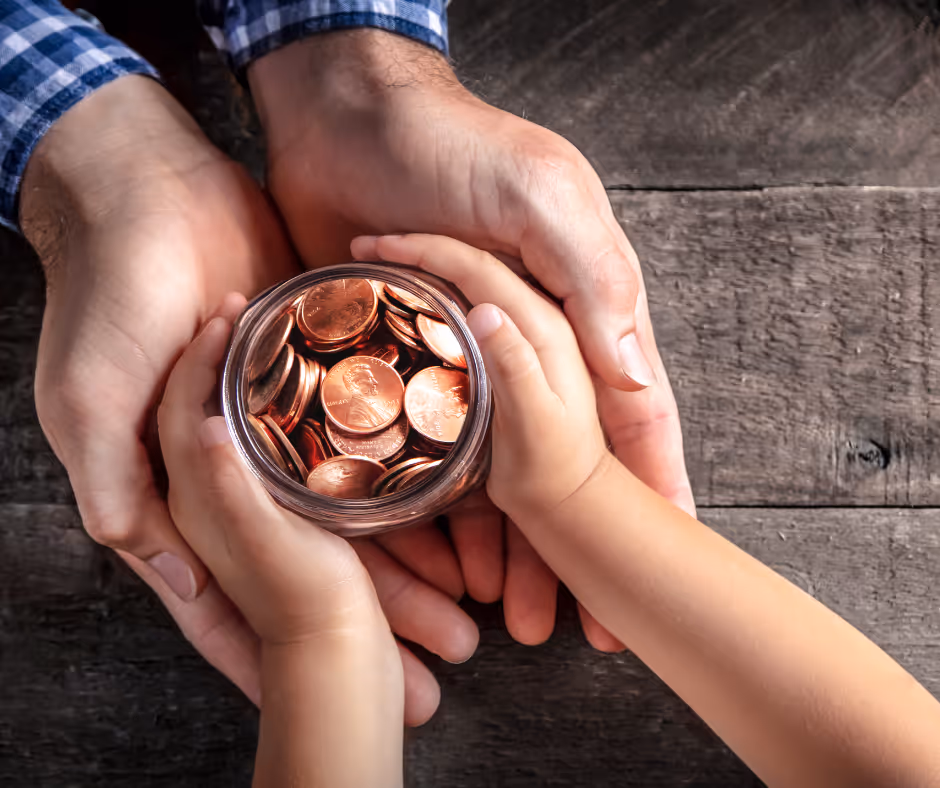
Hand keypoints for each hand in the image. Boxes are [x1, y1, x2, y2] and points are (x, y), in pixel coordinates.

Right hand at [22, 76, 474, 723]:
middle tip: (454, 648)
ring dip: (413, 555)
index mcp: (188, 488)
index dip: (302, 647)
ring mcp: (286, 424)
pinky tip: (465, 504)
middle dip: (385, 609)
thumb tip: (158, 566)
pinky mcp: (319, 374)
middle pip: (323, 558)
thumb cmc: (114, 288)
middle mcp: (244, 468)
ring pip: (361, 509)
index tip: (376, 678)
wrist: (148, 186)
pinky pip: (377, 436)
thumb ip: (118, 481)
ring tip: (476, 598)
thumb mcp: (90, 394)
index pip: (247, 593)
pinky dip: (416, 471)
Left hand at [249, 31, 694, 648]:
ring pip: (492, 475)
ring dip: (499, 544)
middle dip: (569, 546)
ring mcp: (463, 367)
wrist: (345, 118)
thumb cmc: (457, 146)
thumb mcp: (546, 201)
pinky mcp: (398, 369)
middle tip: (560, 623)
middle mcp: (531, 352)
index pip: (631, 421)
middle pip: (564, 467)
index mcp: (581, 317)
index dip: (652, 495)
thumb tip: (637, 382)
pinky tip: (428, 557)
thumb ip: (596, 289)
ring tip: (491, 611)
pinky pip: (418, 452)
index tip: (664, 571)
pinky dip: (426, 506)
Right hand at [351, 235, 607, 520]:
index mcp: (544, 327)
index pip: (477, 267)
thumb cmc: (553, 472)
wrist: (578, 502)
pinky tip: (418, 299)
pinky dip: (444, 291)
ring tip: (381, 264)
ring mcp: (533, 332)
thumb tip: (484, 310)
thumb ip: (515, 364)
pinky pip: (480, 301)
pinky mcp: (523, 347)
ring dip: (430, 265)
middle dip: (420, 248)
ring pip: (476, 280)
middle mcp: (541, 319)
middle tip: (366, 247)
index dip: (423, 249)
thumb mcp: (534, 423)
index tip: (372, 245)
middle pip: (475, 264)